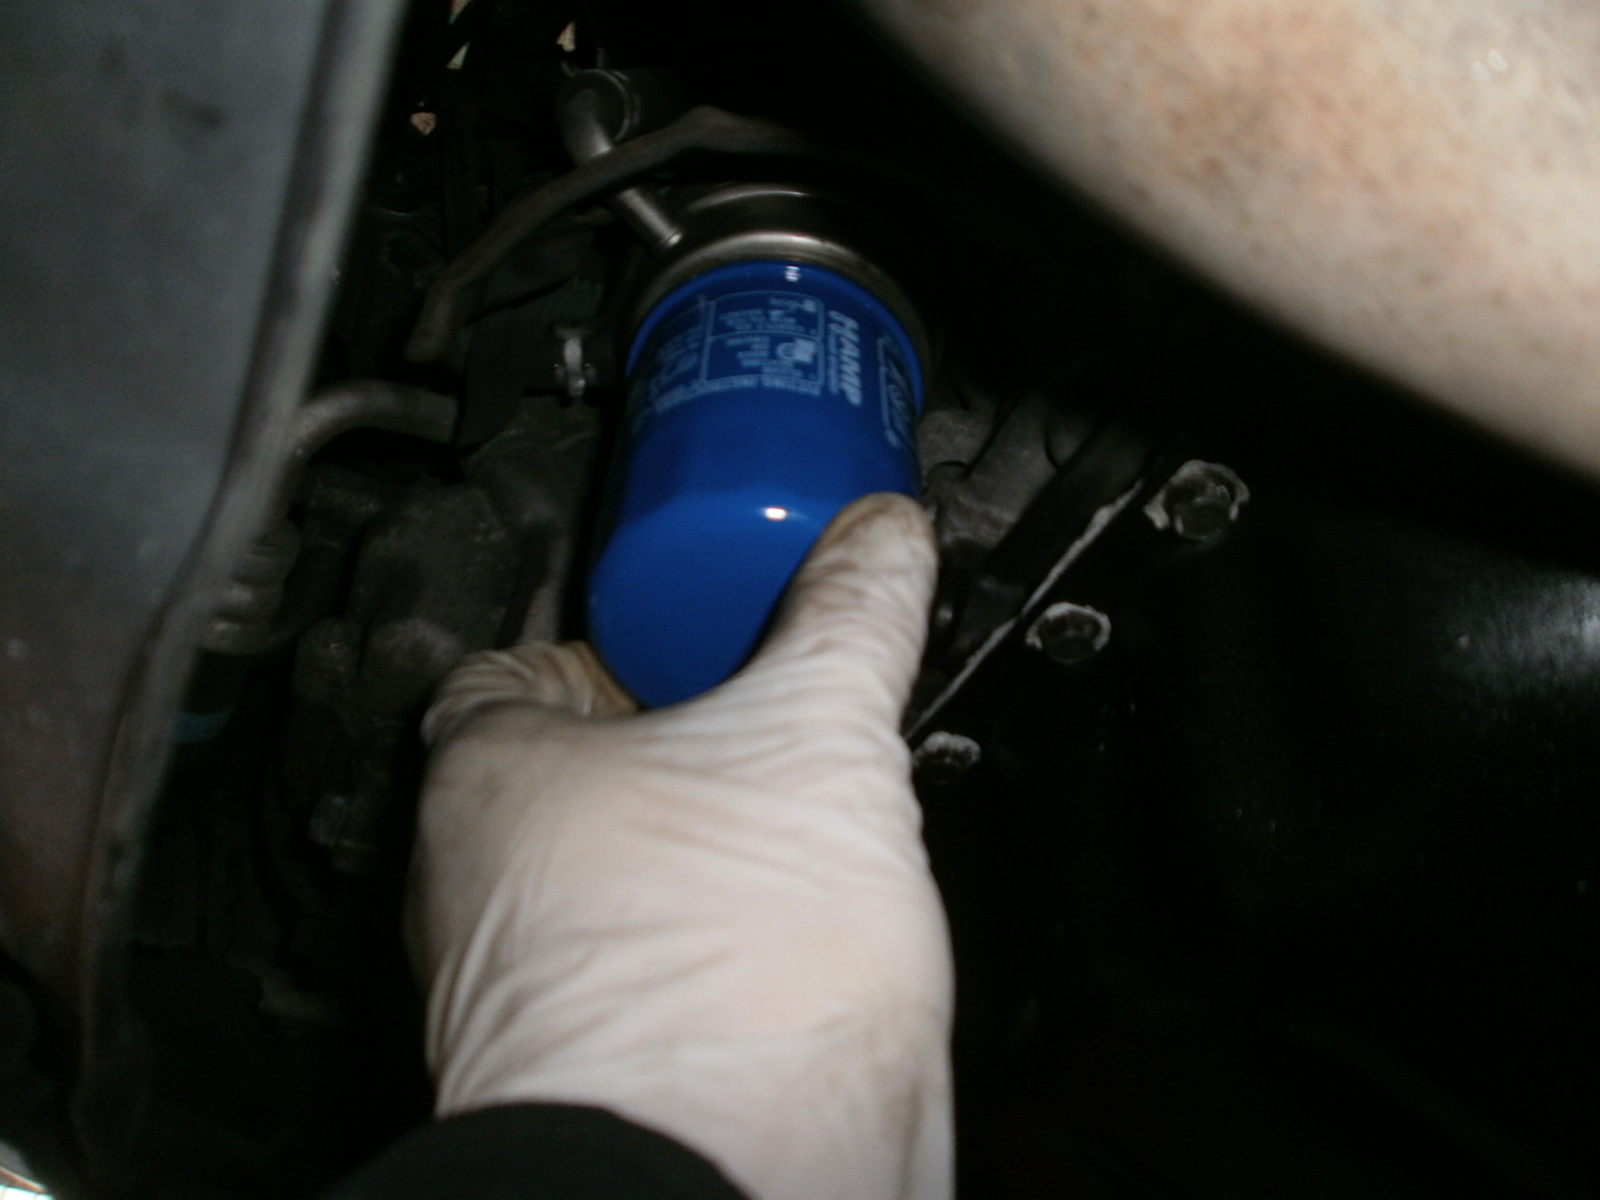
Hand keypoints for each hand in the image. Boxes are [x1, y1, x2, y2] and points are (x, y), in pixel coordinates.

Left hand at [408, 493, 952, 1199]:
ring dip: (672, 850)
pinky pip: (629, 971)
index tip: (667, 629)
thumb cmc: (726, 967)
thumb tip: (885, 535)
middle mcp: (470, 893)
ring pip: (588, 882)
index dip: (591, 640)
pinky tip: (775, 940)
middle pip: (553, 778)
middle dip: (651, 746)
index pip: (503, 671)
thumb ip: (854, 615)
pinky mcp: (580, 1076)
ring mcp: (515, 997)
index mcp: (489, 780)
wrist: (731, 1176)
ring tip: (778, 825)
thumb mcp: (821, 731)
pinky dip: (689, 942)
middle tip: (749, 718)